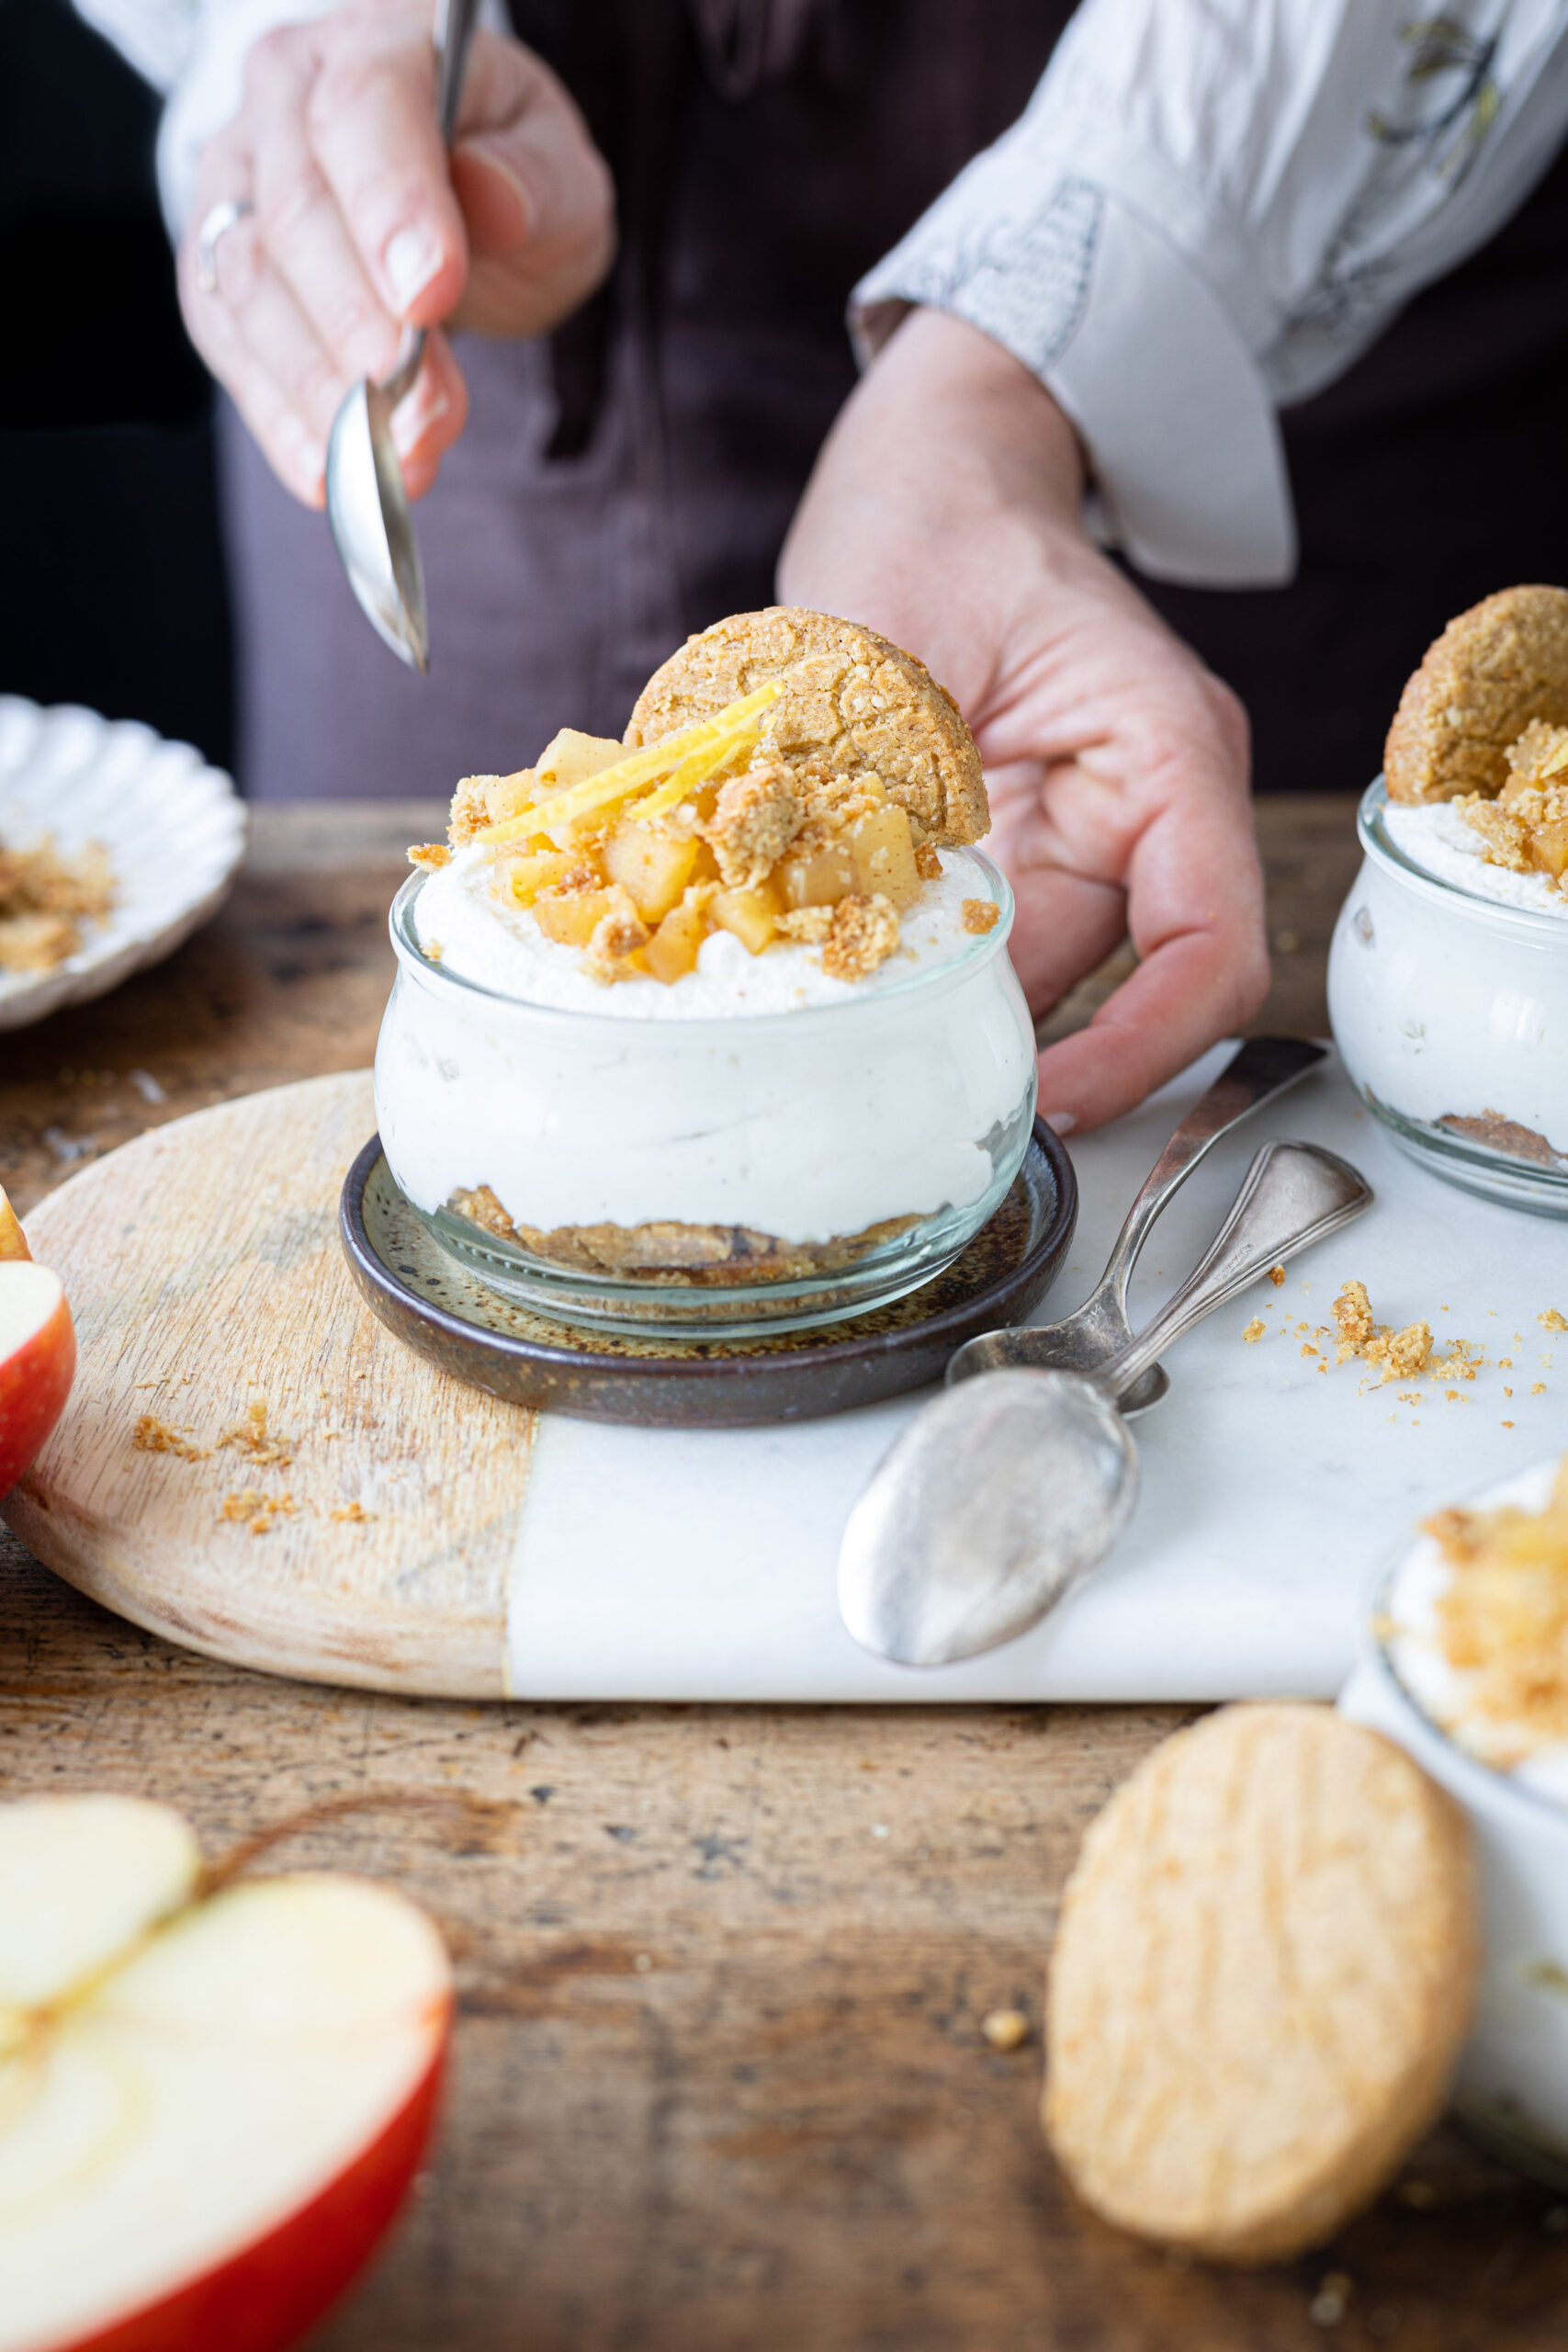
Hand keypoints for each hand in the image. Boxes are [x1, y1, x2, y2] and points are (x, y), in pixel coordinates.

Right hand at [179, 0, 614, 506]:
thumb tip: (493, 201)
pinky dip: (280, 419)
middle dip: (362, 329)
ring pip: (250, 287)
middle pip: (297, 214)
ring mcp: (236, 179)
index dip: (392, 208)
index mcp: (381, 43)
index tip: (430, 299)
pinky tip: (329, 476)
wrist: (450, 197)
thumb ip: (535, 181)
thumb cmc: (507, 172)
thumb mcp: (558, 168)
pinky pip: (229, 344)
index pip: (365, 111)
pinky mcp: (215, 265)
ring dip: (322, 391)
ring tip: (394, 459)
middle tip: (426, 414)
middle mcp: (287, 96)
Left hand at [779, 308, 1268, 1131]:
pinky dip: (921, 970)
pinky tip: (846, 979)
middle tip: (906, 1094)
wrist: (934, 473)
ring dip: (957, 1014)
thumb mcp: (884, 639)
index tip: (1053, 1104)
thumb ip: (867, 785)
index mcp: (1165, 753)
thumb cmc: (935, 518)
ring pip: (1040, 978)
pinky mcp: (1022, 850)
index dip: (1145, 1049)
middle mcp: (1146, 811)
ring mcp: (1085, 836)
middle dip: (1022, 1050)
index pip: (1208, 946)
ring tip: (853, 1037)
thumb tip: (828, 930)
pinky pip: (985, 944)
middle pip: (1119, 988)